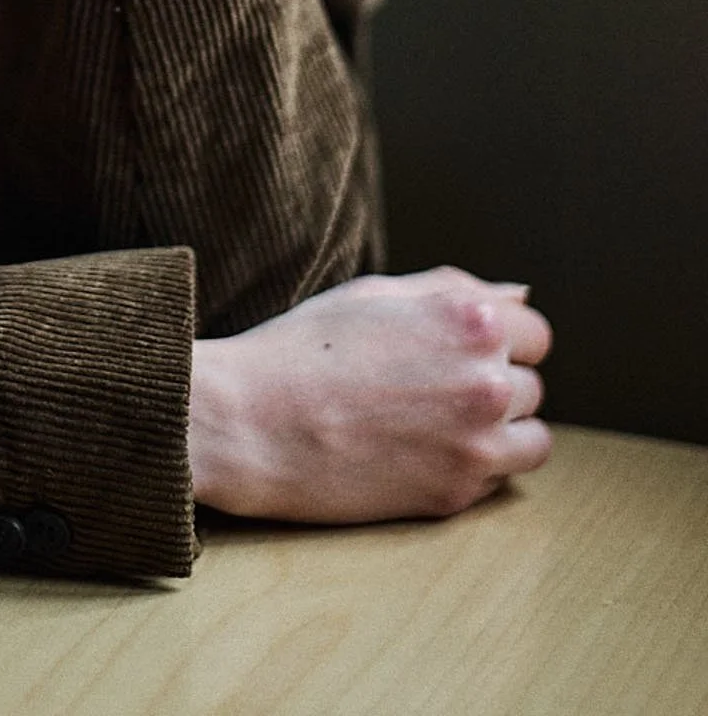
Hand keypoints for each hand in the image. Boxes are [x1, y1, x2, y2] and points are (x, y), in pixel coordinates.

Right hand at [186, 267, 554, 522]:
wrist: (250, 423)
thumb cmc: (302, 348)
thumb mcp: (375, 293)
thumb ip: (455, 289)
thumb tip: (520, 299)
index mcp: (469, 320)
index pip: (534, 333)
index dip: (496, 339)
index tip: (456, 350)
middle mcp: (485, 380)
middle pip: (531, 385)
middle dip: (493, 383)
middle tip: (429, 387)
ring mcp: (476, 443)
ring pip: (532, 439)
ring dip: (499, 431)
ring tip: (436, 423)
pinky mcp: (457, 493)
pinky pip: (498, 480)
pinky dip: (473, 468)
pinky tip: (420, 451)